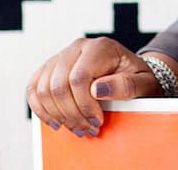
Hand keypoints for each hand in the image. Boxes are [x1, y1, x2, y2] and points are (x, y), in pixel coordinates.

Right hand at [25, 37, 164, 136]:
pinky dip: (40, 109)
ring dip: (57, 115)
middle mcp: (77, 47)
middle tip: (88, 130)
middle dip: (72, 114)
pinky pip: (33, 88)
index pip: (79, 78)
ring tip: (76, 128)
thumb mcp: (144, 83)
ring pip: (43, 89)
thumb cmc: (138, 78)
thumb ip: (126, 85)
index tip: (98, 121)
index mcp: (100, 47)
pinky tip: (56, 122)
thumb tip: (97, 90)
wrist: (131, 73)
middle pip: (58, 85)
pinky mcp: (50, 68)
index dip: (84, 106)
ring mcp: (61, 56)